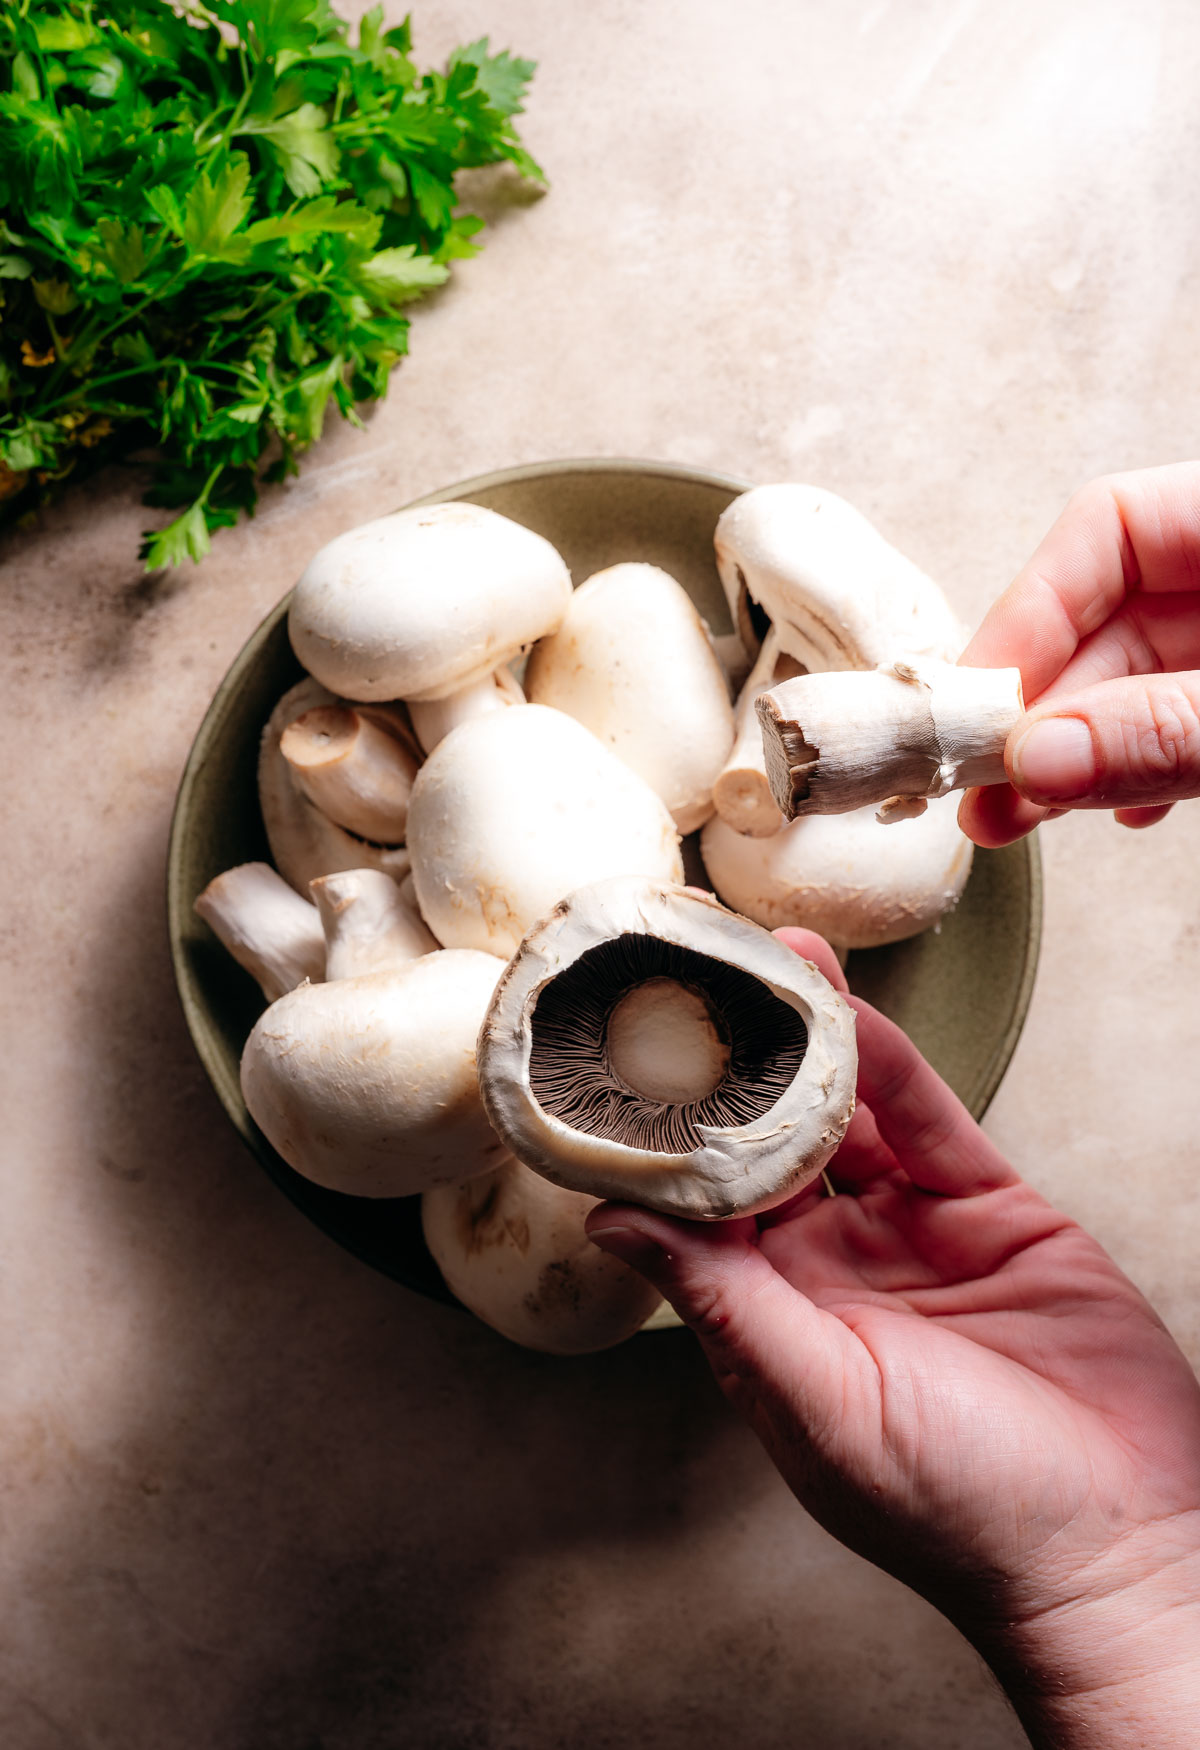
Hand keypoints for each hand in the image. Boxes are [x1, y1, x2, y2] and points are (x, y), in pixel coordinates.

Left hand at [587, 931, 1199, 1747]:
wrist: (1121, 1542)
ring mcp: (911, 1232)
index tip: (626, 1062)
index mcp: (773, 1319)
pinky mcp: (991, 1210)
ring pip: (848, 1116)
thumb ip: (724, 1303)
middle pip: (768, 1144)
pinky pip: (929, 1121)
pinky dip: (892, 1066)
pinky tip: (855, 1015)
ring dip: (812, 1042)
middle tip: (698, 984)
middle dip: (737, 1068)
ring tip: (773, 960)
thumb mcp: (820, 1403)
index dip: (666, 1135)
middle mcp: (833, 1266)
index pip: (700, 1206)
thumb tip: (612, 1224)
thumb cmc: (958, 1510)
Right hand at [957, 460, 1199, 845]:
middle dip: (1042, 709)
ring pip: (1140, 677)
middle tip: (979, 790)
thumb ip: (1169, 727)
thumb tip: (1038, 758)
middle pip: (1109, 617)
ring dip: (1078, 750)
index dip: (1028, 614)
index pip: (1105, 527)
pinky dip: (1146, 762)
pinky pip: (1183, 713)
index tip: (977, 709)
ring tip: (1021, 817)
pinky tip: (1125, 808)